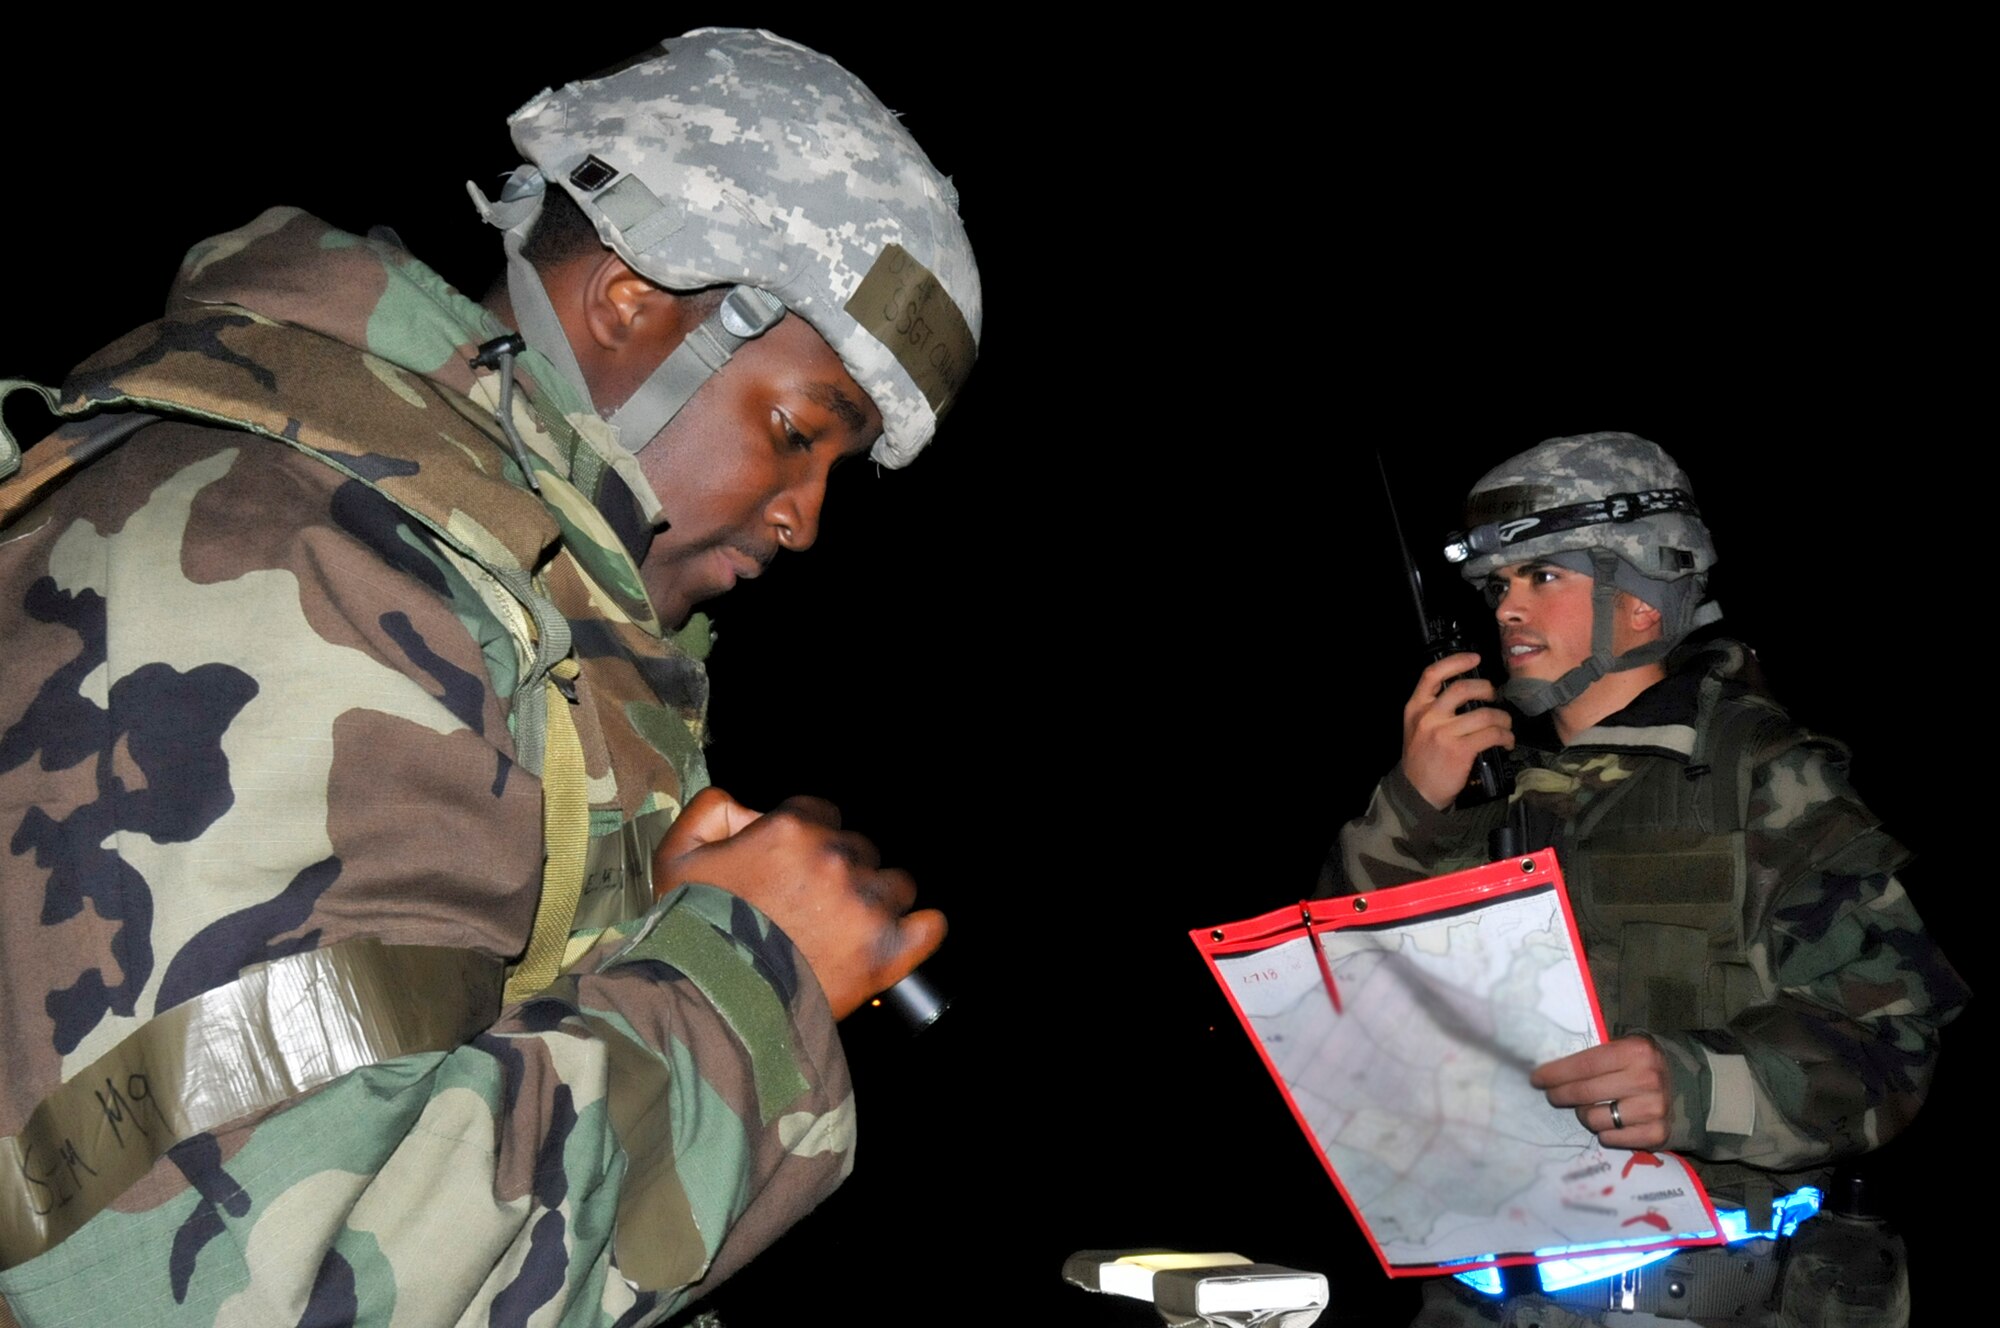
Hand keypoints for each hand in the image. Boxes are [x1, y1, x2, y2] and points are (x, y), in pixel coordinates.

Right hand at [653, 788, 945, 1018]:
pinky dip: (919, 931)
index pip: (820, 813)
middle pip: (859, 848)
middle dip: (839, 872)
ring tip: (844, 933)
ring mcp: (866, 903)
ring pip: (894, 884)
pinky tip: (899, 938)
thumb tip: (745, 805)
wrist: (713, 1003)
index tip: (792, 870)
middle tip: (811, 909)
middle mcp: (836, 857)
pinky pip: (930, 926)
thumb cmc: (691, 933)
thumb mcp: (675, 857)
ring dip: (875, 901)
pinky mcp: (887, 949)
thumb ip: (709, 811)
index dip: (805, 841)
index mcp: (791, 828)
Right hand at [1401, 652, 1514, 809]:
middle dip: (1486, 688)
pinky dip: (1505, 736)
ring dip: (1502, 718)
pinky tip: (1506, 741)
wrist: (1416, 792)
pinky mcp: (1460, 750)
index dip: (1456, 661)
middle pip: (1462, 689)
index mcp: (1415, 708)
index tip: (1475, 658)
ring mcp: (1444, 733)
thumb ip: (1434, 709)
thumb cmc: (1421, 759)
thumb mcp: (1417, 728)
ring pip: (1484, 714)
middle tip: (1495, 696)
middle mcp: (1428, 717)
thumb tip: (1470, 694)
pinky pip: (1491, 734)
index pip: (1432, 674)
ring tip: (1506, 725)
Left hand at [1530, 1036, 1670, 1149]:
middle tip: (1552, 1095)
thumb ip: (1597, 1056)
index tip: (1536, 1078)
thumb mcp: (1627, 1048)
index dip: (1555, 1073)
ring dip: (1585, 1114)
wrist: (1691, 1089)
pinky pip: (1610, 1139)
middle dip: (1560, 1095)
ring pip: (1593, 1119)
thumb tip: (1551, 1069)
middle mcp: (1646, 1079)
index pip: (1584, 1064)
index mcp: (1635, 1052)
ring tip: (1591, 1107)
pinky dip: (1604, 1133)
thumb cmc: (1645, 1065)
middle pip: (1584, 1093)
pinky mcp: (1656, 1134)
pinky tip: (1610, 1122)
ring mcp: (1653, 1109)